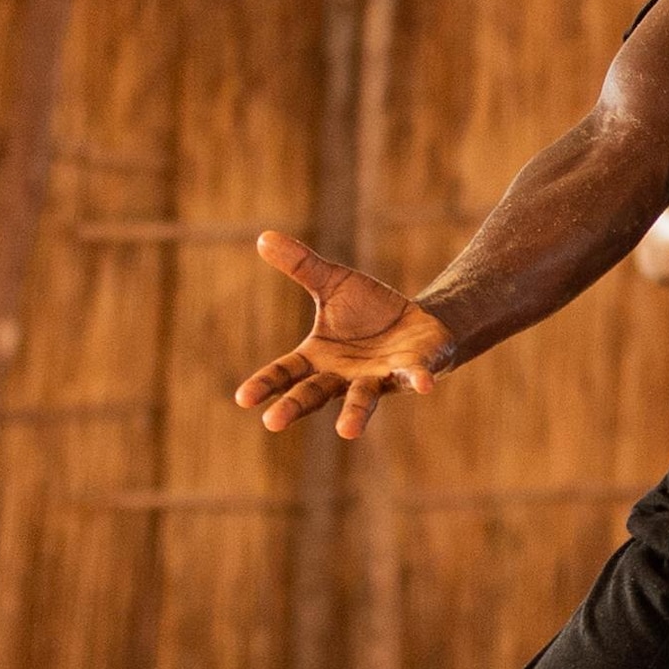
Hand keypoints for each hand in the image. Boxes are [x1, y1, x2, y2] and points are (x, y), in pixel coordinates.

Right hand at [235, 230, 449, 436]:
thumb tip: (263, 236)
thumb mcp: (333, 283)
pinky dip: (418, 381)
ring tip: (347, 431)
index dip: (265, 384)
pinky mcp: (411, 371)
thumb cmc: (370, 310)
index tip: (243, 399)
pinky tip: (425, 386)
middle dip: (295, 406)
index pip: (286, 373)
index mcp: (318, 358)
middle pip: (314, 393)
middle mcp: (343, 376)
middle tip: (273, 423)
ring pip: (362, 398)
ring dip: (355, 414)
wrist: (417, 321)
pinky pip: (413, 377)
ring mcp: (377, 378)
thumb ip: (302, 266)